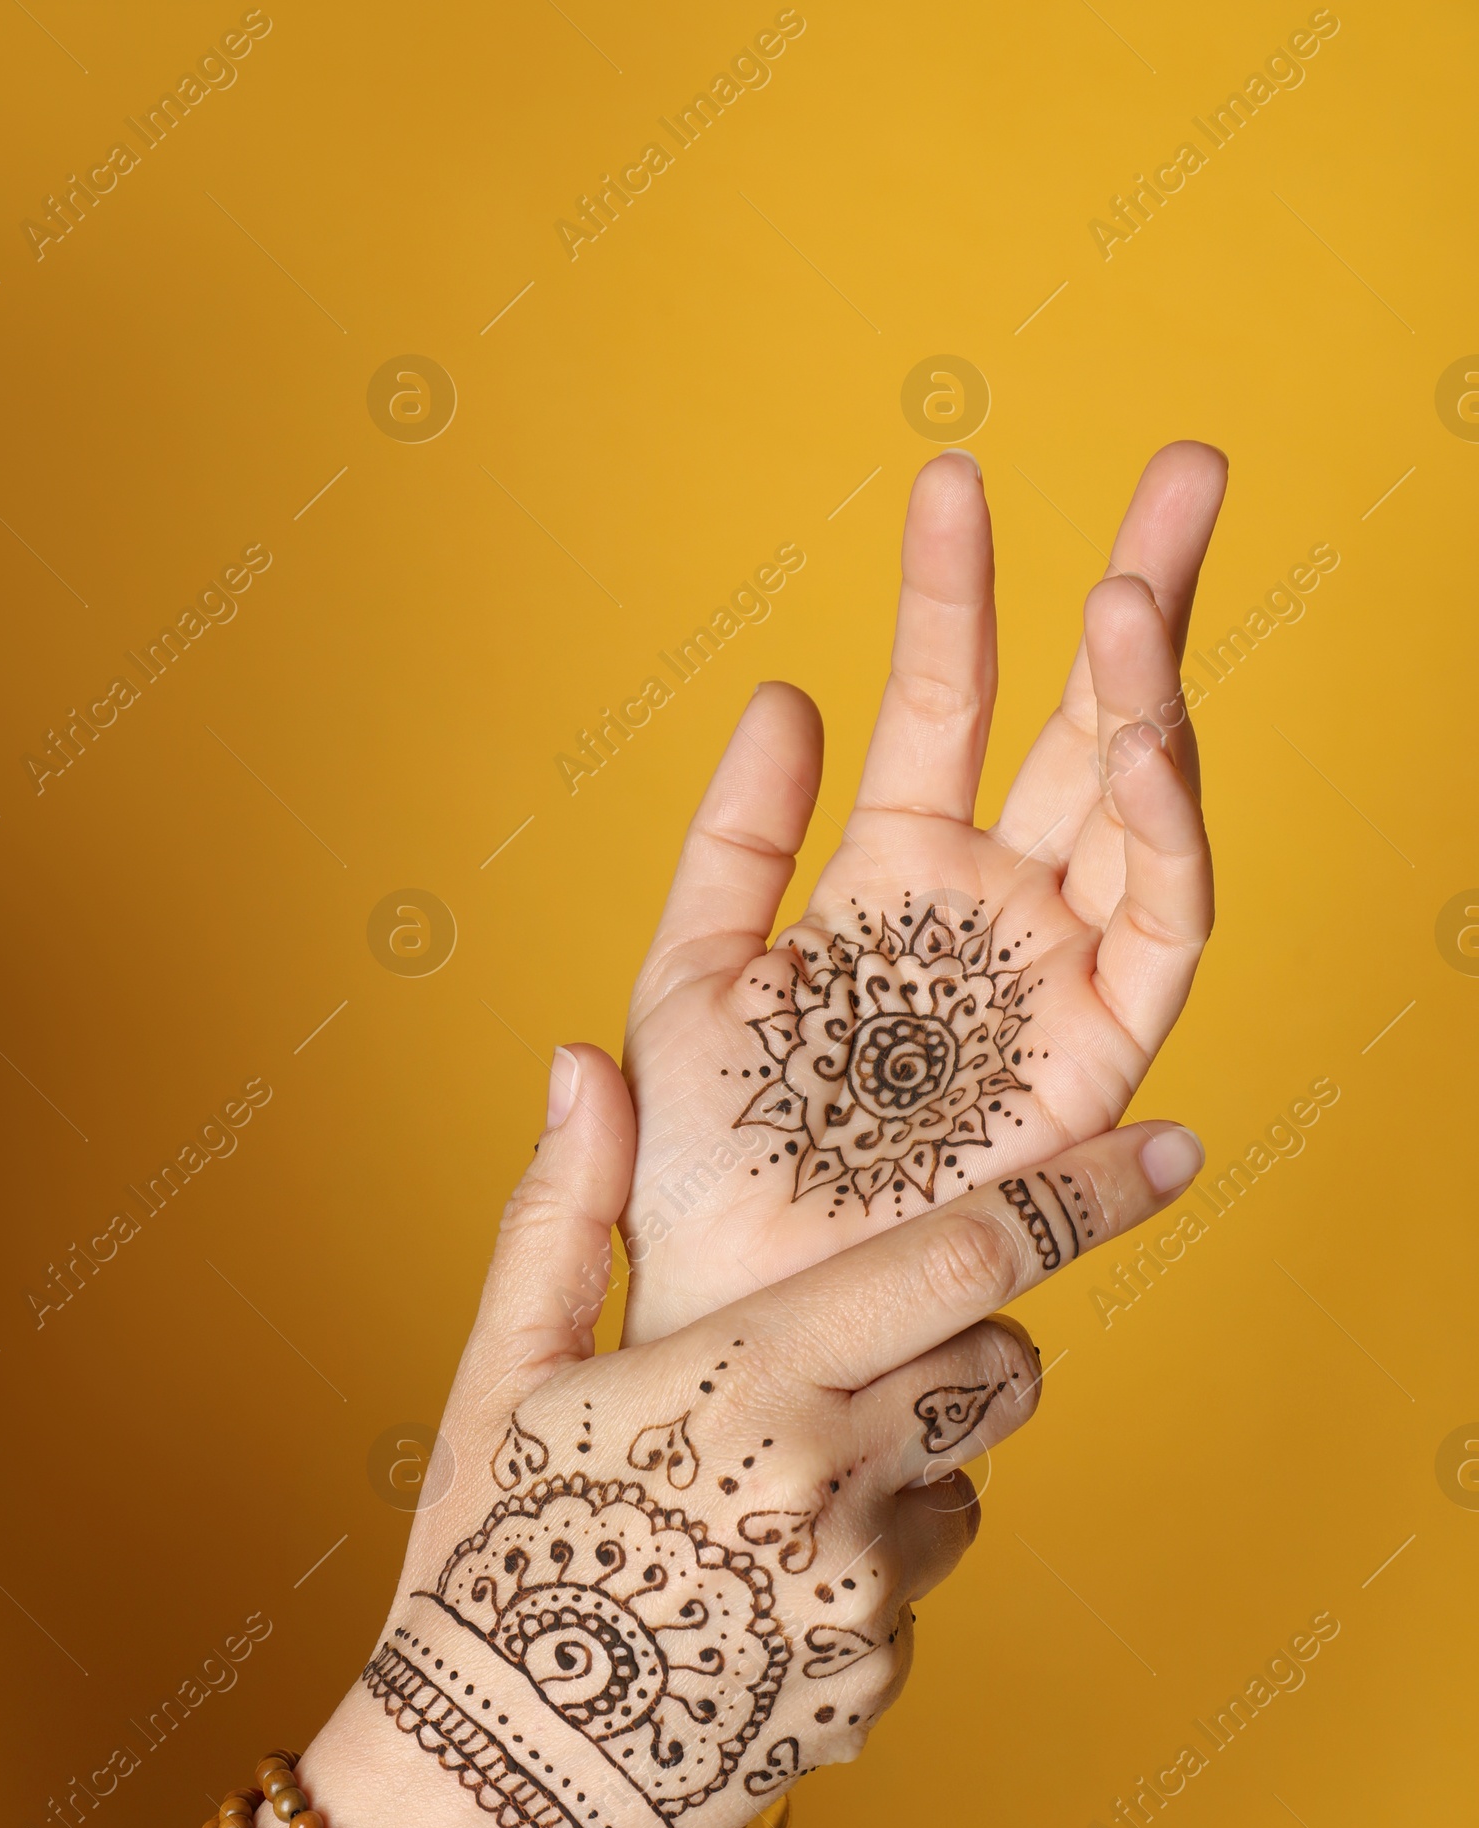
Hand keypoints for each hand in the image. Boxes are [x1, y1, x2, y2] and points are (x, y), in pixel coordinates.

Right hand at [141, 1046, 1202, 1827]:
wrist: (483, 1787)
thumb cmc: (482, 1555)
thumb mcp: (502, 1368)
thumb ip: (565, 1208)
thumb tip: (581, 1062)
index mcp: (750, 1379)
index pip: (965, 1259)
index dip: (1083, 1196)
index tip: (1176, 1150)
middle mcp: (835, 1482)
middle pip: (1003, 1365)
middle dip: (962, 1342)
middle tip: (837, 1366)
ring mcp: (867, 1595)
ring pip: (964, 1480)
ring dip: (903, 1465)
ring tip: (755, 1503)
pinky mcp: (876, 1679)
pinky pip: (918, 1587)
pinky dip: (865, 1568)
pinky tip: (748, 1591)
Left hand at [621, 442, 1226, 1340]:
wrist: (737, 1306)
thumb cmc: (703, 1166)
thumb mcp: (692, 975)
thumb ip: (736, 842)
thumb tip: (783, 692)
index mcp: (893, 876)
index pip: (941, 706)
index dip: (952, 596)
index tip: (950, 477)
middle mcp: (993, 912)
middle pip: (1084, 727)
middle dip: (1139, 598)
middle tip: (1190, 468)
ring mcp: (1055, 975)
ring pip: (1140, 808)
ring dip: (1150, 695)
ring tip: (1133, 588)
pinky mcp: (1105, 1056)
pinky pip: (1161, 927)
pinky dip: (1165, 835)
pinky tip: (1141, 743)